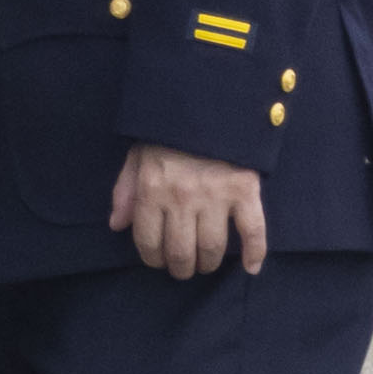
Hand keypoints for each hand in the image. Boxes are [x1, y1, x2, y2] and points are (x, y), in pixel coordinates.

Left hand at [111, 142, 267, 281]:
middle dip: (180, 268)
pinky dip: (255, 253)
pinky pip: (253, 230)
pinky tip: (251, 267)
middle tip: (183, 269)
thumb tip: (117, 225)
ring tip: (205, 265)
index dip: (152, 258)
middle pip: (180, 250)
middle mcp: (182, 198)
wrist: (207, 104)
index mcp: (152, 190)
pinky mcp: (245, 191)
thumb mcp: (136, 157)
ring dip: (208, 264)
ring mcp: (216, 196)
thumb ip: (125, 191)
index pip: (148, 240)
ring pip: (212, 247)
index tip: (158, 261)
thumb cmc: (167, 134)